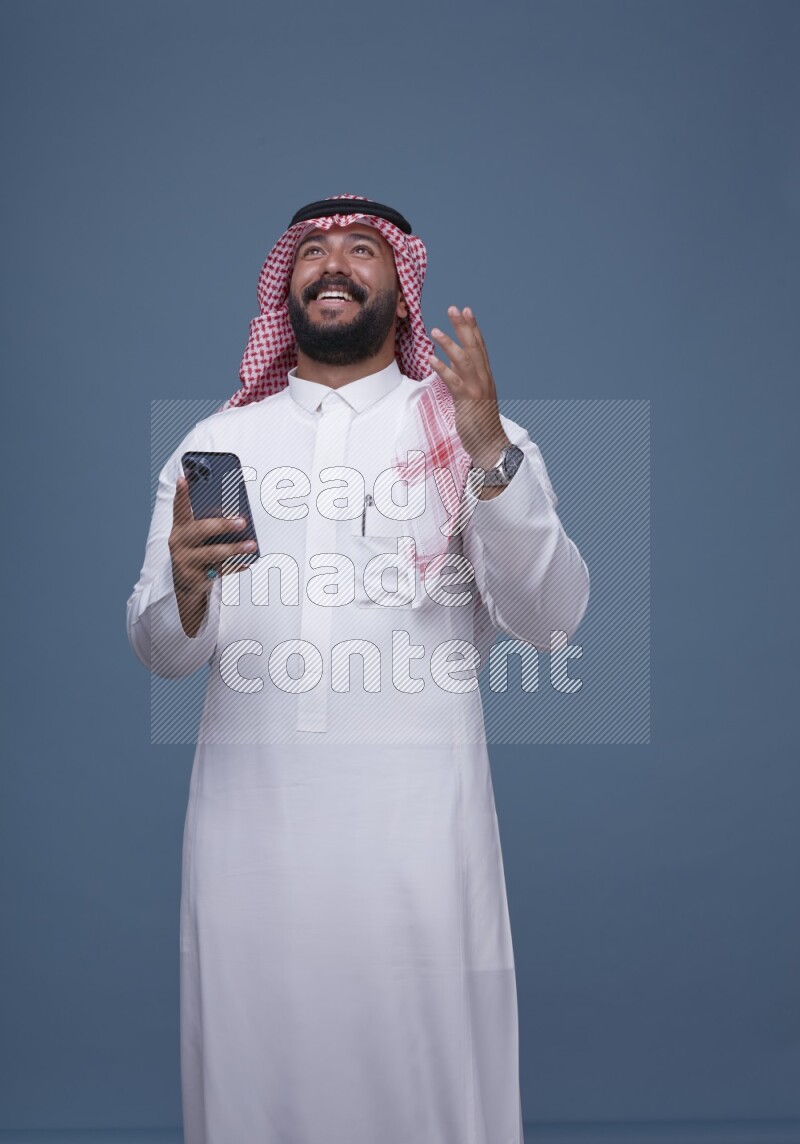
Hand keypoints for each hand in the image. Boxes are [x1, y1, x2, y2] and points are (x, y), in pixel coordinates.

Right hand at [168, 477, 255, 635]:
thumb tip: (237, 515)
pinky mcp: (194, 578)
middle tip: (242, 522)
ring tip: (252, 545)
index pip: (179, 508)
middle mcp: (179, 543)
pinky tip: (247, 562)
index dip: (181, 494)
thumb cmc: (196, 551)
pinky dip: (235, 565)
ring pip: (213, 553)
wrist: (186, 584)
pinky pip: (220, 570)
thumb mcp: (196, 537)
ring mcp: (185, 561)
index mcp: (180, 528)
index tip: (183, 479)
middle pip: (201, 531)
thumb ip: (208, 524)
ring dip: (235, 548)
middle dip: (223, 525)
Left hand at [429, 306, 510, 469]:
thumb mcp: (474, 397)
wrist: (490, 445)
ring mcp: (477, 390)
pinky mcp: (468, 402)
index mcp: (486, 377)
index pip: (480, 347)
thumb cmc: (481, 423)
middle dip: (463, 327)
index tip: (465, 310)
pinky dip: (442, 369)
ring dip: (449, 344)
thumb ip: (467, 380)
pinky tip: (431, 359)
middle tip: (453, 308)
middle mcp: (484, 379)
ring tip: (435, 330)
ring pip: (464, 360)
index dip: (473, 328)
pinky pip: (454, 382)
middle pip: (474, 347)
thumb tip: (454, 364)